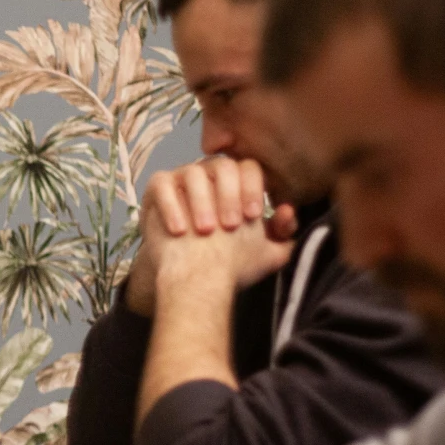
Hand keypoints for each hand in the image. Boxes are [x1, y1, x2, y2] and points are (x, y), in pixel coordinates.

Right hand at [127, 158, 295, 313]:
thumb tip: (287, 210)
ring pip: (193, 174)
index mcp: (238, 181)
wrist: (190, 277)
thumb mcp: (264, 252)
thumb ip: (282, 234)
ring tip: (206, 231)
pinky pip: (163, 185)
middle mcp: (210, 173)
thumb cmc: (229, 260)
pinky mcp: (158, 188)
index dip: (253, 189)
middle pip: (223, 167)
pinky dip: (172, 207)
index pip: (249, 168)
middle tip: (231, 226)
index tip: (253, 216)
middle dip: (229, 196)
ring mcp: (182, 178)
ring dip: (202, 203)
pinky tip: (181, 231)